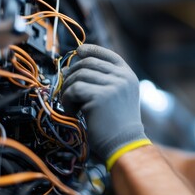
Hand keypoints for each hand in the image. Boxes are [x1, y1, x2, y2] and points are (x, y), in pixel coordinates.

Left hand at [62, 44, 149, 167]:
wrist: (124, 144)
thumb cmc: (116, 125)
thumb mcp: (116, 96)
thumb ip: (102, 81)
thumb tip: (68, 69)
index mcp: (128, 76)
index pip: (106, 53)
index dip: (90, 50)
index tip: (78, 52)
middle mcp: (122, 77)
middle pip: (88, 63)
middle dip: (72, 75)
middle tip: (67, 90)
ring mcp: (113, 85)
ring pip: (78, 75)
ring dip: (68, 90)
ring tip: (72, 105)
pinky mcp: (100, 96)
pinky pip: (74, 89)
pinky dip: (67, 101)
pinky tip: (73, 112)